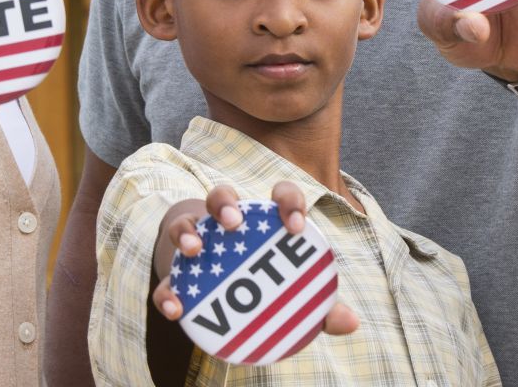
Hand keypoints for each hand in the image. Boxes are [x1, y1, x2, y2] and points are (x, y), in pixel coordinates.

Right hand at [151, 182, 357, 335]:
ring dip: (188, 231)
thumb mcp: (296, 295)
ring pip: (186, 222)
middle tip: (234, 223)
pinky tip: (176, 308)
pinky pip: (167, 277)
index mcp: (264, 221)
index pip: (280, 194)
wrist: (223, 294)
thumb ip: (321, 307)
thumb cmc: (268, 285)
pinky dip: (168, 291)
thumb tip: (351, 323)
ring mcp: (197, 242)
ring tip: (195, 249)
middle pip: (222, 196)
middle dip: (226, 203)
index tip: (295, 226)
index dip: (288, 200)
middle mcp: (226, 223)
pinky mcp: (175, 272)